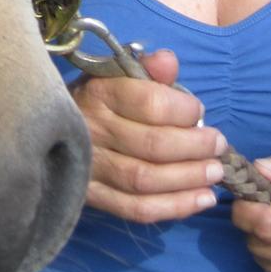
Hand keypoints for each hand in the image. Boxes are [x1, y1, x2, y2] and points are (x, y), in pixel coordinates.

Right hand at [72, 48, 227, 223]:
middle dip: (194, 148)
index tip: (201, 113)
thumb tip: (168, 61)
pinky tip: (201, 200)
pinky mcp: (94, 197)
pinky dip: (173, 207)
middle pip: (152, 145)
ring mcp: (91, 167)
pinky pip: (136, 209)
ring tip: (215, 175)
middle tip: (219, 147)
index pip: (150, 103)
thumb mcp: (117, 72)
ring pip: (145, 180)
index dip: (183, 111)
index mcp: (100, 92)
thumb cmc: (98, 97)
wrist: (51, 125)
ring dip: (188, 180)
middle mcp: (94, 130)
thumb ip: (146, 67)